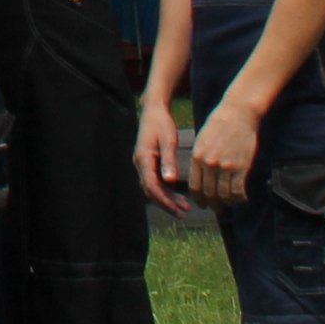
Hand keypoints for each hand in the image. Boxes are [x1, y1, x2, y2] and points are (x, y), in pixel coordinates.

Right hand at [134, 97, 190, 215]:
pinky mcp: (147, 163)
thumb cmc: (162, 123)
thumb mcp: (168, 140)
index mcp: (143, 158)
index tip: (178, 209)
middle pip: (151, 190)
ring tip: (184, 208)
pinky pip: (155, 181)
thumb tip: (170, 181)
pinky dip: (166, 191)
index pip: (151, 186)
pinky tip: (178, 196)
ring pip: (152, 187)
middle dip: (167, 203)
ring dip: (167, 199)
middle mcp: (140, 163)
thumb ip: (169, 161)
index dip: (164, 200)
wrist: (153, 110)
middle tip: (184, 213)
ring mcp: (142, 163)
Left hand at [189, 94, 262, 206]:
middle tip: (217, 209)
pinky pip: (238, 190)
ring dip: (227, 203)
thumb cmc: (219, 125)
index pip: (195, 187)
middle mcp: (209, 164)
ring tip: (229, 203)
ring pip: (224, 195)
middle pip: (209, 194)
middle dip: (212, 204)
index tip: (203, 204)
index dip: (199, 199)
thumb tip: (201, 177)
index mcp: (197, 157)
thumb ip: (201, 159)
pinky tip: (241, 198)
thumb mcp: (202, 140)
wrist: (237, 113)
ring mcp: (225, 166)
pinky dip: (239, 198)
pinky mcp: (241, 167)